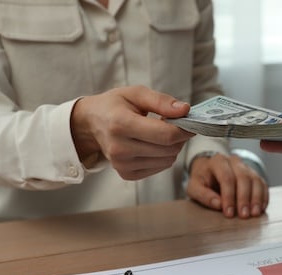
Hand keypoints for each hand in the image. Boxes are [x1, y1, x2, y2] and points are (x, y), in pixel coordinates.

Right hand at [70, 86, 194, 179]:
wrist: (92, 124)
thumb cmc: (115, 106)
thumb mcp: (136, 94)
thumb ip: (161, 101)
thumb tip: (185, 110)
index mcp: (120, 124)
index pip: (165, 135)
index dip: (184, 129)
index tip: (189, 122)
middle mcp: (119, 148)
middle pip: (168, 149)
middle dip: (179, 137)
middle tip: (174, 124)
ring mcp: (122, 164)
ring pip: (167, 161)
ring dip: (172, 147)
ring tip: (161, 133)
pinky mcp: (126, 174)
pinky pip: (159, 168)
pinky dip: (163, 156)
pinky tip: (153, 144)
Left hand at [186, 153, 268, 217]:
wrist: (209, 170)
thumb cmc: (202, 180)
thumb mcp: (194, 187)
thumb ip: (203, 195)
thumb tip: (218, 204)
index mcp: (218, 161)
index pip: (226, 177)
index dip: (229, 196)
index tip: (229, 213)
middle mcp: (234, 161)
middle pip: (243, 178)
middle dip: (244, 198)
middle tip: (244, 215)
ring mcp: (246, 167)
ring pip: (255, 180)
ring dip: (256, 198)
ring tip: (254, 214)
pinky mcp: (254, 175)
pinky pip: (262, 184)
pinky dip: (263, 197)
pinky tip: (261, 209)